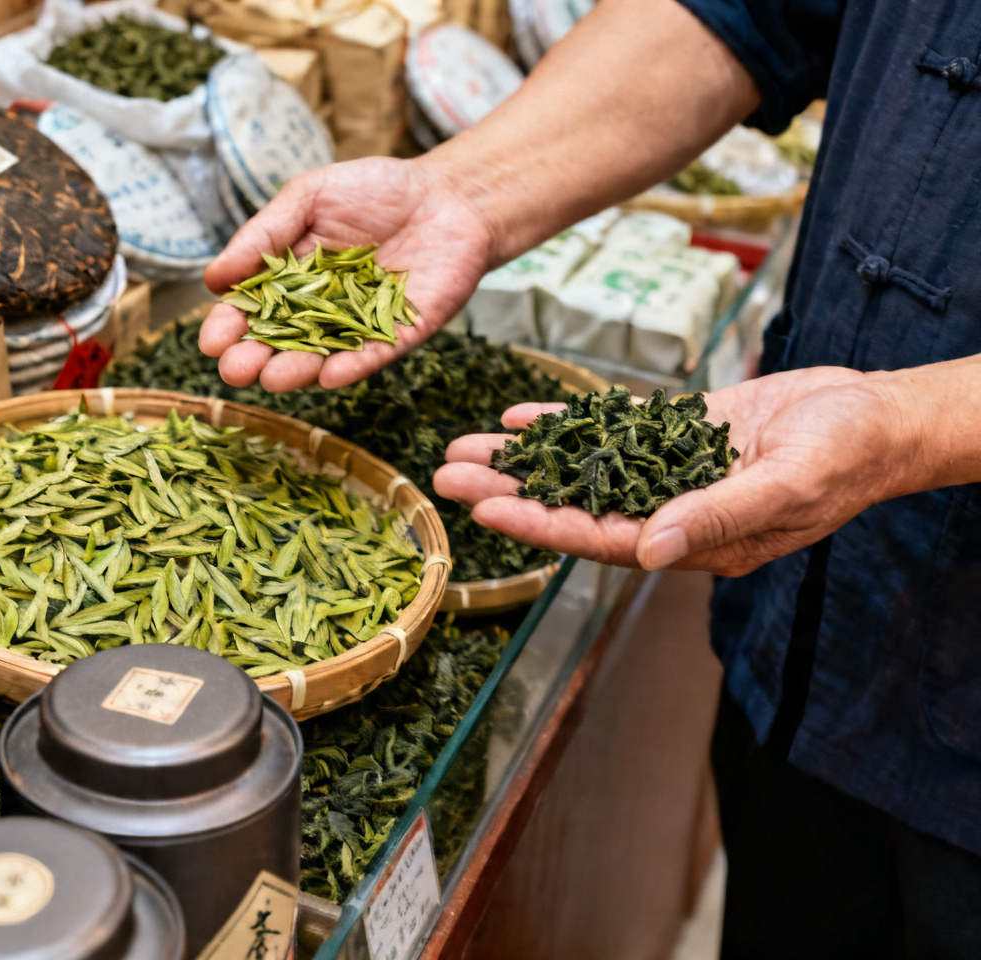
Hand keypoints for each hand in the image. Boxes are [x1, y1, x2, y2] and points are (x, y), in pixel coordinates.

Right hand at [200, 156, 493, 391]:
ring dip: (296, 370)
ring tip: (272, 378)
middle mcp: (318, 310)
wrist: (450, 194)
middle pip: (279, 341)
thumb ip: (265, 234)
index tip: (212, 341)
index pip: (251, 308)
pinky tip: (330, 375)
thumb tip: (213, 278)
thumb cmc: (376, 190)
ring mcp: (357, 326)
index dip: (230, 326)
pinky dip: (352, 365)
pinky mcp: (398, 335)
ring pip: (320, 355)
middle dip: (254, 358)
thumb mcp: (309, 196)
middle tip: (234, 370)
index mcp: (289, 279)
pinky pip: (371, 355)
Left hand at [433, 367, 909, 575]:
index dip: (538, 524)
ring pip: (579, 468)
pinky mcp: (675, 436)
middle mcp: (668, 512)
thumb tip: (647, 550)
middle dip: (508, 490)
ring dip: (522, 460)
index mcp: (691, 542)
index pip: (598, 538)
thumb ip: (716, 516)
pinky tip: (519, 419)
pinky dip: (565, 426)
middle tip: (444, 476)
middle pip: (572, 504)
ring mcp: (667, 473)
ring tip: (463, 449)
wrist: (877, 417)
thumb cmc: (846, 458)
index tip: (485, 510)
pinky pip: (608, 434)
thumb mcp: (787, 486)